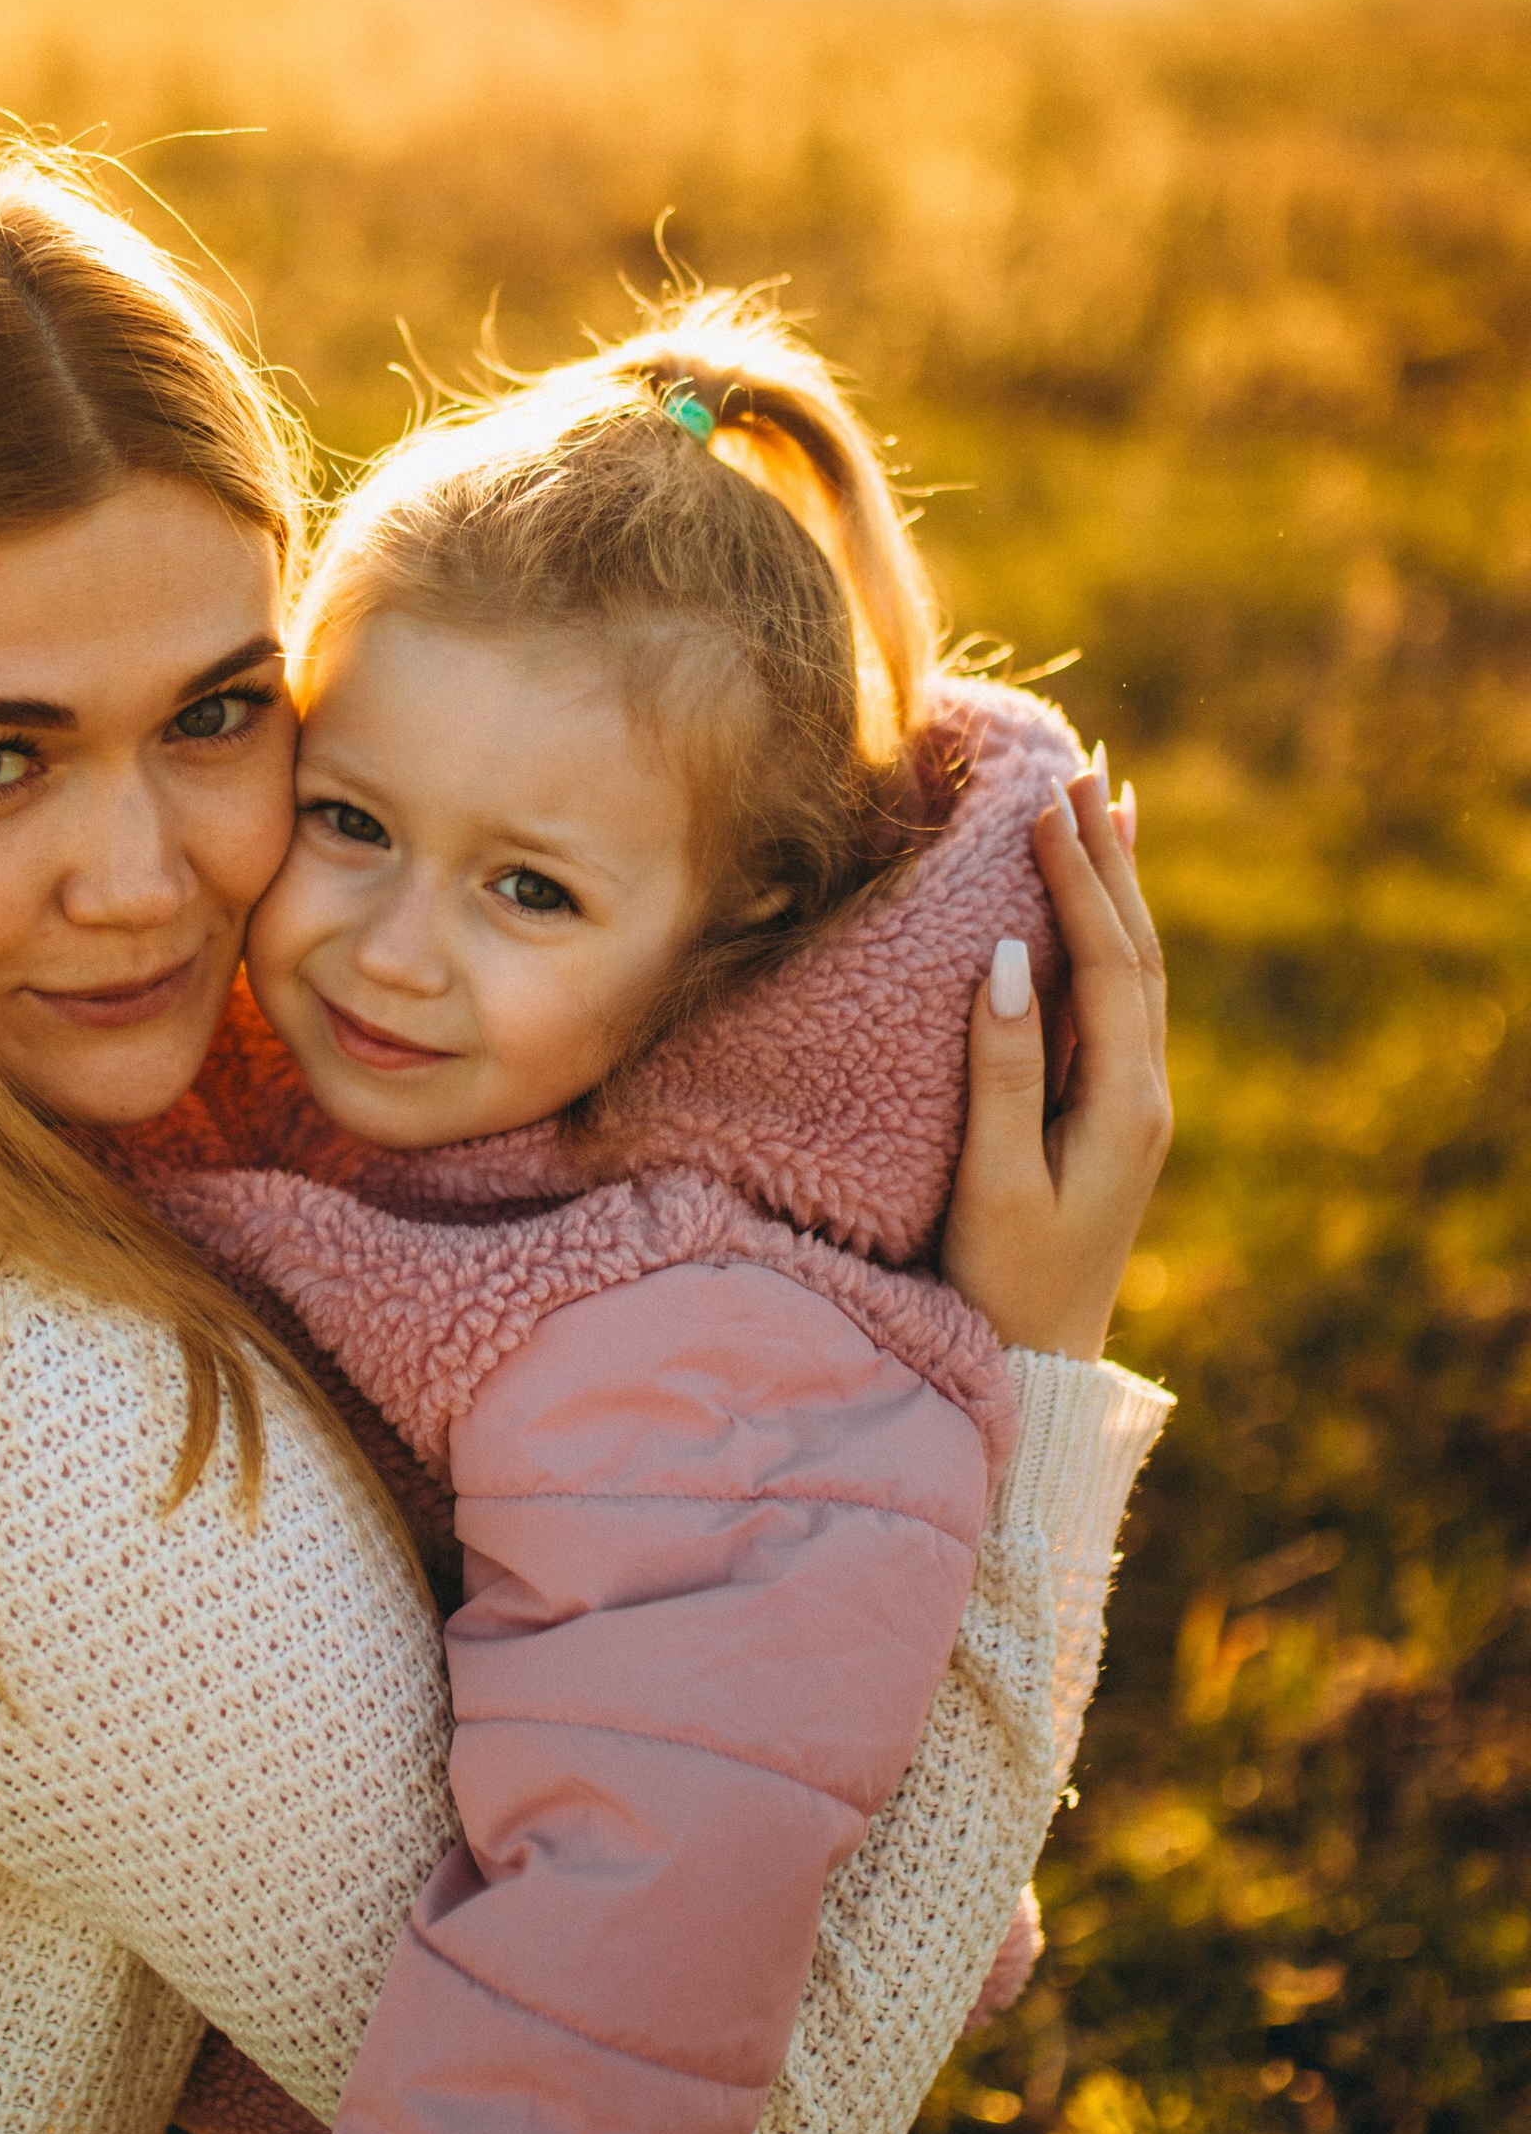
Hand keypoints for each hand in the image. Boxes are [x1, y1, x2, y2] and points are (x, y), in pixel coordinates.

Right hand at [942, 756, 1170, 1361]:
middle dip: (1108, 858)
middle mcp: (1142, 1094)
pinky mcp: (1111, 1115)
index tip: (1045, 803)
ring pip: (1135, 970)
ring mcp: (1133, 1105)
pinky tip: (1100, 909)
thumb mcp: (991, 1181)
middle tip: (1081, 769)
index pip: (1106, 964)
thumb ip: (1001, 1069)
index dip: (1077, 880)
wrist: (1037, 1364)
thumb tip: (1005, 955)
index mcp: (1123, 1104)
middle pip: (1135, 951)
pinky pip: (1119, 1000)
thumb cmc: (999, 1283)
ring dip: (1117, 886)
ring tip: (1104, 806)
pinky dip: (1111, 935)